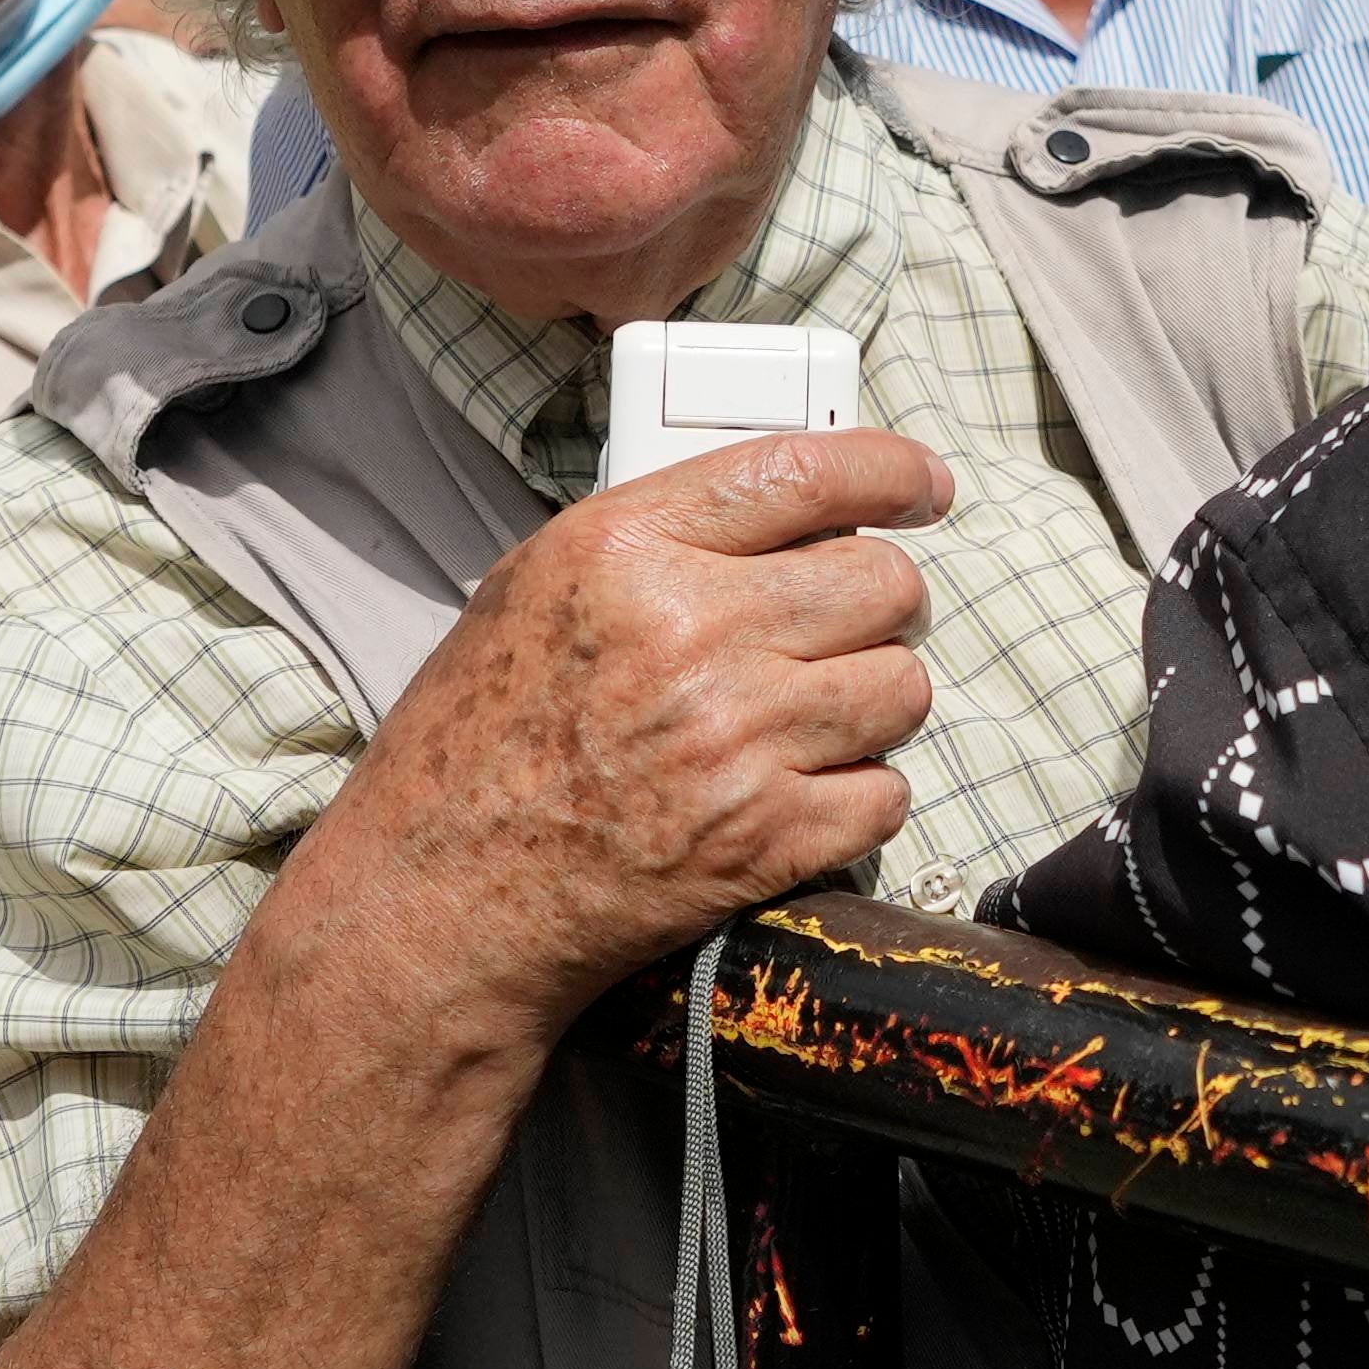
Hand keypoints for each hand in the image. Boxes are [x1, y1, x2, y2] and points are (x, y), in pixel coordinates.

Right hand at [314, 430, 950, 1051]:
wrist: (444, 898)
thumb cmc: (477, 744)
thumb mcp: (534, 588)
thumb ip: (658, 536)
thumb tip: (787, 513)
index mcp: (627, 550)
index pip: (807, 470)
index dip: (892, 471)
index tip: (924, 487)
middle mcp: (692, 632)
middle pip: (883, 581)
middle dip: (875, 603)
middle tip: (837, 629)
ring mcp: (738, 740)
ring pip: (903, 685)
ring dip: (873, 700)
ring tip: (811, 717)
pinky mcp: (768, 839)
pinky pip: (887, 792)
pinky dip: (859, 795)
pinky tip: (799, 791)